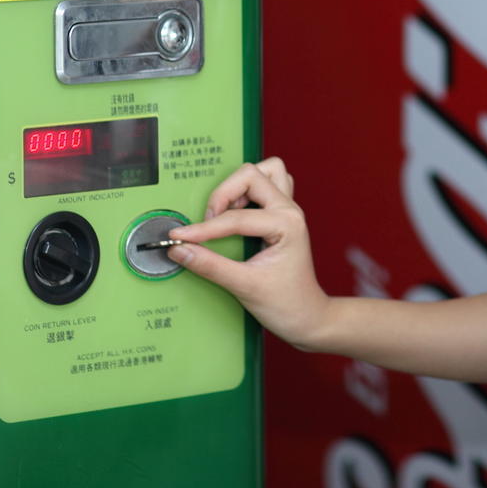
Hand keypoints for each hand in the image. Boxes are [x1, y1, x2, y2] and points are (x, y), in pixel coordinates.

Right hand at [167, 157, 334, 350]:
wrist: (307, 316)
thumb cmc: (286, 303)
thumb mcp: (244, 286)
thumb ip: (209, 265)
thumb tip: (179, 249)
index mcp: (287, 224)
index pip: (236, 217)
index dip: (203, 228)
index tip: (180, 237)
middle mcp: (290, 210)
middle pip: (251, 175)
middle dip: (223, 194)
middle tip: (208, 222)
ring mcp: (288, 210)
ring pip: (264, 171)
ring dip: (238, 186)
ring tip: (223, 213)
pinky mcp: (281, 215)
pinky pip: (267, 184)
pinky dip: (247, 191)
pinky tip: (235, 212)